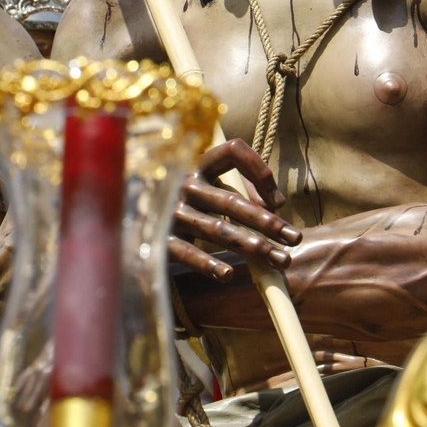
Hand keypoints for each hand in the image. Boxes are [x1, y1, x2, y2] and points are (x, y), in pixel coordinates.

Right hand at [169, 138, 301, 279]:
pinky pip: (187, 253)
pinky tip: (229, 274)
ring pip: (217, 229)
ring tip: (279, 260)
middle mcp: (185, 185)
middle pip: (231, 201)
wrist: (132, 216)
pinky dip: (208, 264)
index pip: (233, 152)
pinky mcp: (160, 239)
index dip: (258, 170)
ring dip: (252, 245)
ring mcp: (171, 212)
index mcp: (199, 166)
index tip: (279, 202)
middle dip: (267, 222)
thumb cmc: (188, 205)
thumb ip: (241, 190)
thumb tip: (277, 205)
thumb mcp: (211, 188)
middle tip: (294, 238)